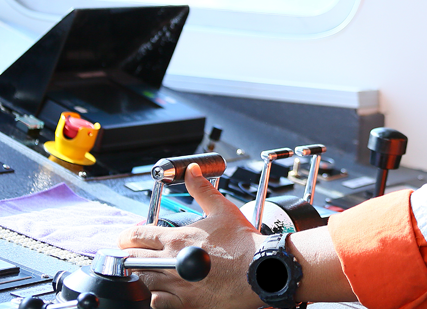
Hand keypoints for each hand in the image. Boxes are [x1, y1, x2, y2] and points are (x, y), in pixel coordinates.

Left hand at [118, 163, 263, 308]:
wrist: (260, 270)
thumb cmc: (244, 243)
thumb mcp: (223, 209)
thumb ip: (201, 189)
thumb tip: (193, 170)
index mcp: (177, 239)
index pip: (136, 236)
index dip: (128, 236)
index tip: (129, 238)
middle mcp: (171, 263)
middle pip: (132, 260)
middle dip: (132, 255)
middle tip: (138, 254)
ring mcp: (176, 286)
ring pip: (143, 281)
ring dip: (145, 275)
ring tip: (155, 270)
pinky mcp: (184, 304)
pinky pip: (156, 302)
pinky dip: (157, 295)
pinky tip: (167, 289)